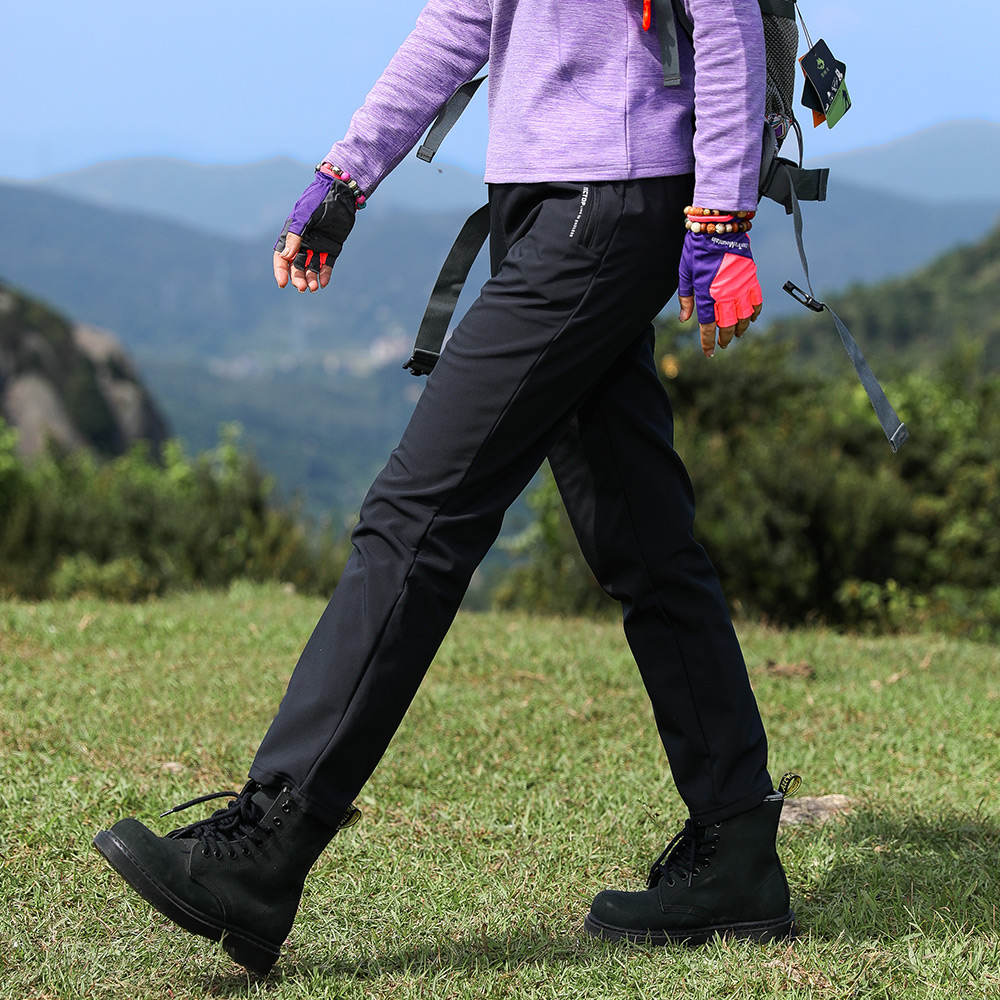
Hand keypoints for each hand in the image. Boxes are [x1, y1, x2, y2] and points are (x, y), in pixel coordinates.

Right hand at [272, 165, 357, 292]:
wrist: (341, 193)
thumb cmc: (318, 200)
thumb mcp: (305, 216)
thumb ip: (295, 235)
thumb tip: (285, 256)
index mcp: (292, 235)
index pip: (282, 257)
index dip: (281, 271)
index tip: (283, 284)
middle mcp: (303, 243)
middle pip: (297, 266)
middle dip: (298, 278)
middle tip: (303, 288)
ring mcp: (318, 246)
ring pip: (311, 268)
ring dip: (311, 279)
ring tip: (313, 288)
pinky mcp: (332, 248)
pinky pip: (327, 265)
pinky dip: (324, 275)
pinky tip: (323, 283)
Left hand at [678, 227, 762, 357]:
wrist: (719, 226)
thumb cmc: (697, 248)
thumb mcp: (685, 272)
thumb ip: (686, 297)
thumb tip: (684, 319)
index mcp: (705, 293)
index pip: (707, 325)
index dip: (708, 341)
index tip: (709, 352)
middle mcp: (724, 293)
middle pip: (727, 325)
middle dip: (725, 338)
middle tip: (722, 345)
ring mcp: (740, 287)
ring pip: (744, 317)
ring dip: (740, 329)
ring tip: (736, 335)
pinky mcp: (751, 278)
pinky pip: (756, 301)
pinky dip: (754, 313)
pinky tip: (751, 319)